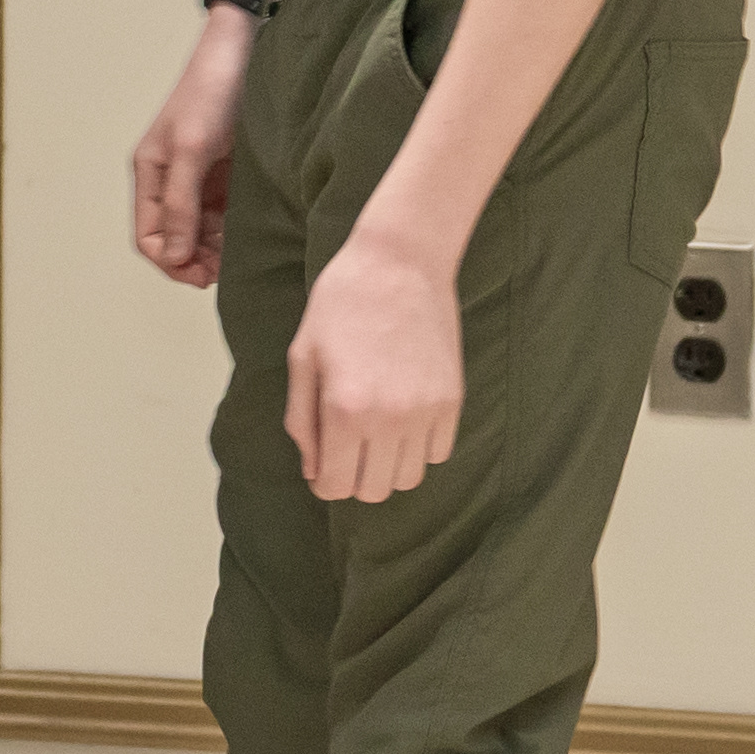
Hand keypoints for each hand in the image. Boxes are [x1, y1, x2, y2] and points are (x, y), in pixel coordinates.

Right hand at [127, 27, 241, 283]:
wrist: (244, 51)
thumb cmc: (212, 92)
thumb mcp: (193, 150)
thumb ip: (182, 204)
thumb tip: (175, 256)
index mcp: (150, 172)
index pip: (149, 237)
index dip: (172, 262)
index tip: (203, 274)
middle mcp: (170, 179)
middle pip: (174, 238)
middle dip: (195, 260)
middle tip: (224, 272)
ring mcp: (198, 176)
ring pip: (199, 230)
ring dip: (214, 249)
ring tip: (239, 256)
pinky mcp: (225, 173)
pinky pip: (222, 214)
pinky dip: (231, 230)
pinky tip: (248, 235)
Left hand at [281, 230, 464, 502]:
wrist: (401, 262)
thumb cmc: (341, 303)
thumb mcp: (303, 357)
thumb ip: (302, 420)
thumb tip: (313, 470)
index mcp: (344, 410)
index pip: (336, 486)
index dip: (324, 480)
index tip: (324, 462)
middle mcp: (389, 420)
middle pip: (374, 491)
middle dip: (355, 477)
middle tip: (348, 446)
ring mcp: (426, 412)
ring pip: (409, 479)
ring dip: (388, 465)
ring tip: (377, 431)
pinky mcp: (453, 401)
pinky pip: (437, 454)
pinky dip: (419, 447)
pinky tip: (404, 417)